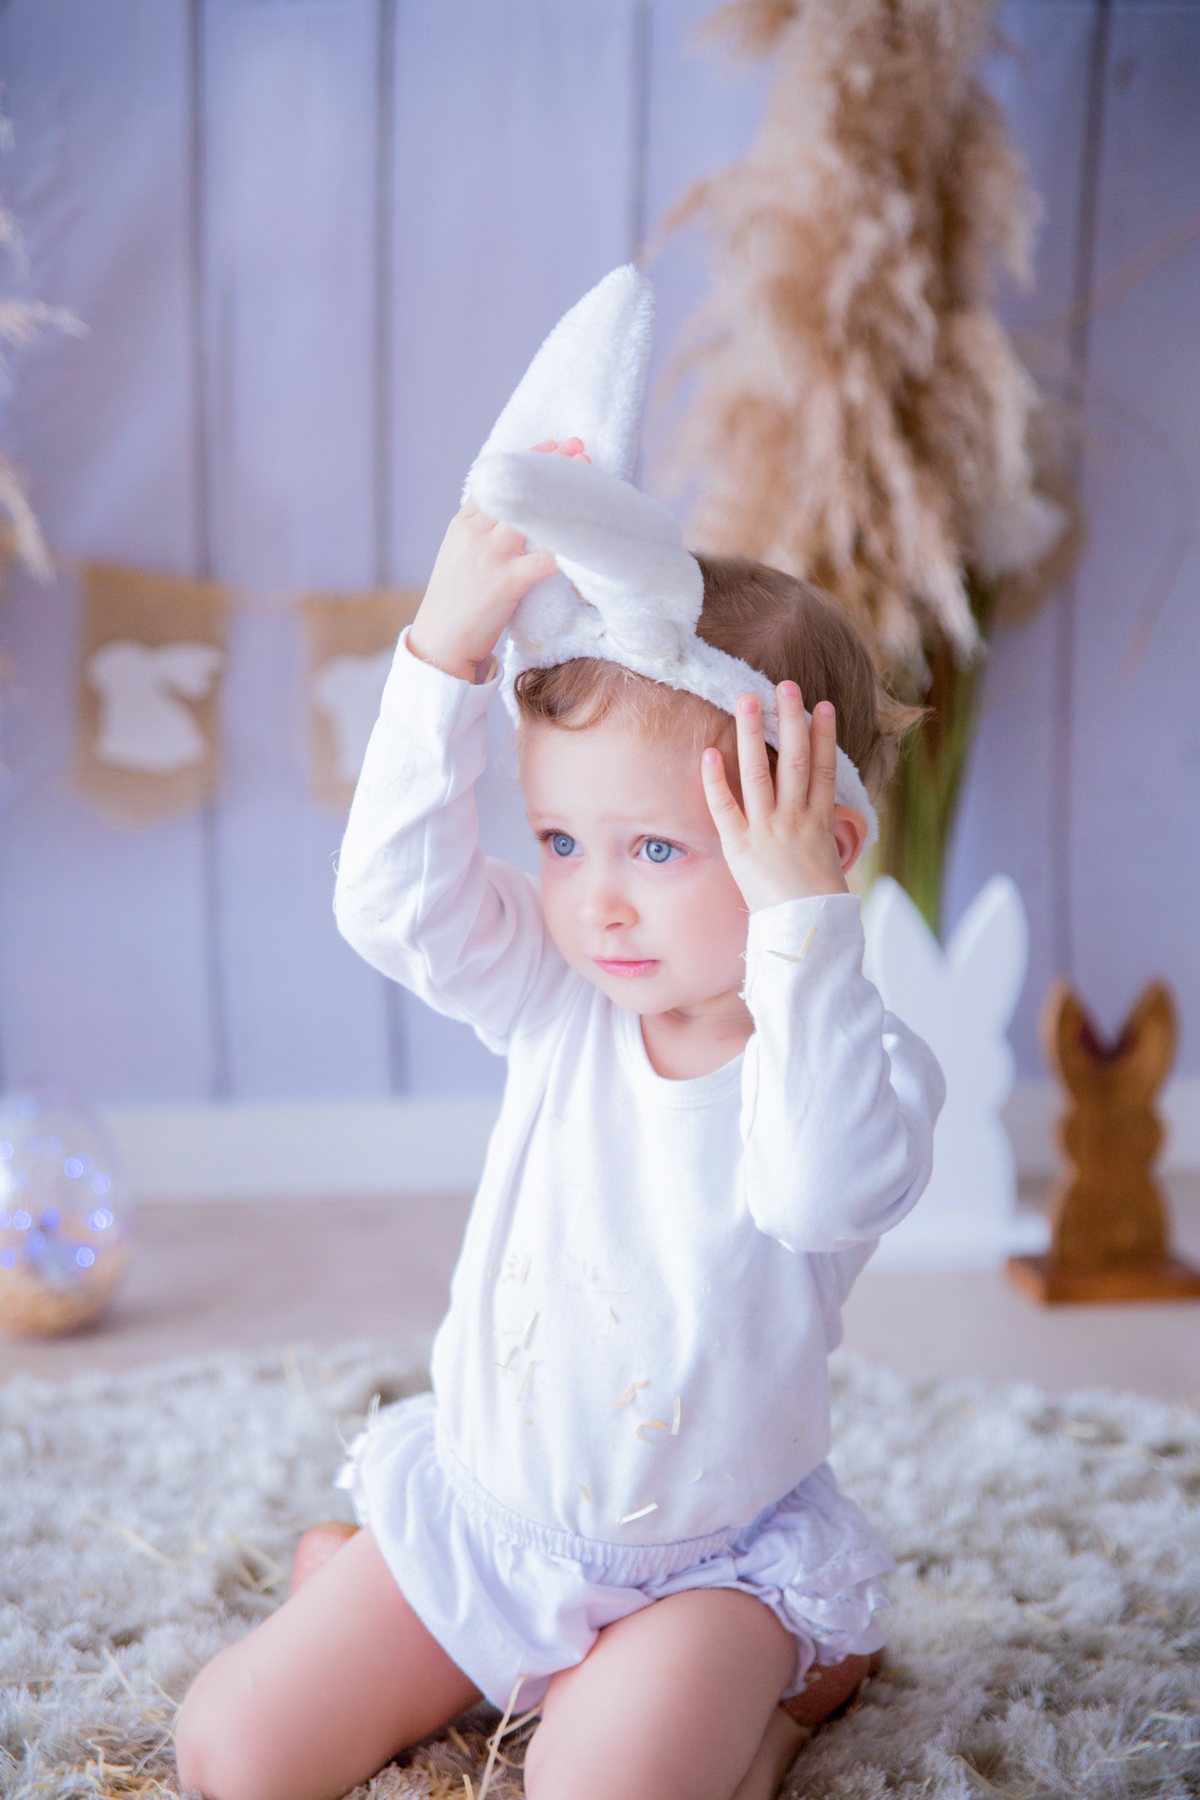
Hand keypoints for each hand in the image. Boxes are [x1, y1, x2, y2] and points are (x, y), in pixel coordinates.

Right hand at [407, 440, 587, 682]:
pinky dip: (567, 548)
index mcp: (463, 524)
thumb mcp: (459, 559)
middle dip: (548, 467)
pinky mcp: (505, 583)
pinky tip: (588, 539)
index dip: (526, 459)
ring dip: (562, 498)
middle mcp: (474, 534)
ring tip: (590, 483)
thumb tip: (513, 519)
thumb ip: (481, 535)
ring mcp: (489, 557)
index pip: (495, 480)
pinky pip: (543, 560)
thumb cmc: (455, 604)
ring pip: (529, 516)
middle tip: (580, 449)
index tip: (552, 444)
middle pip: (515, 490)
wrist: (439, 643)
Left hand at [700, 683, 866, 911]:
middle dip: (791, 720)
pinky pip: (726, 807)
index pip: (824, 769)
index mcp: (821, 823)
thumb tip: (822, 823)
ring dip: (754, 733)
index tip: (822, 706)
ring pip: (762, 772)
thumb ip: (823, 837)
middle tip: (785, 686)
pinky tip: (710, 752)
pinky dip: (716, 780)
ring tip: (748, 699)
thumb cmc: (819, 907)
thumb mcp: (829, 864)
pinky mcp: (741, 847)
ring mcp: (768, 831)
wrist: (808, 932)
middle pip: (796, 760)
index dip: (824, 736)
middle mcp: (796, 820)